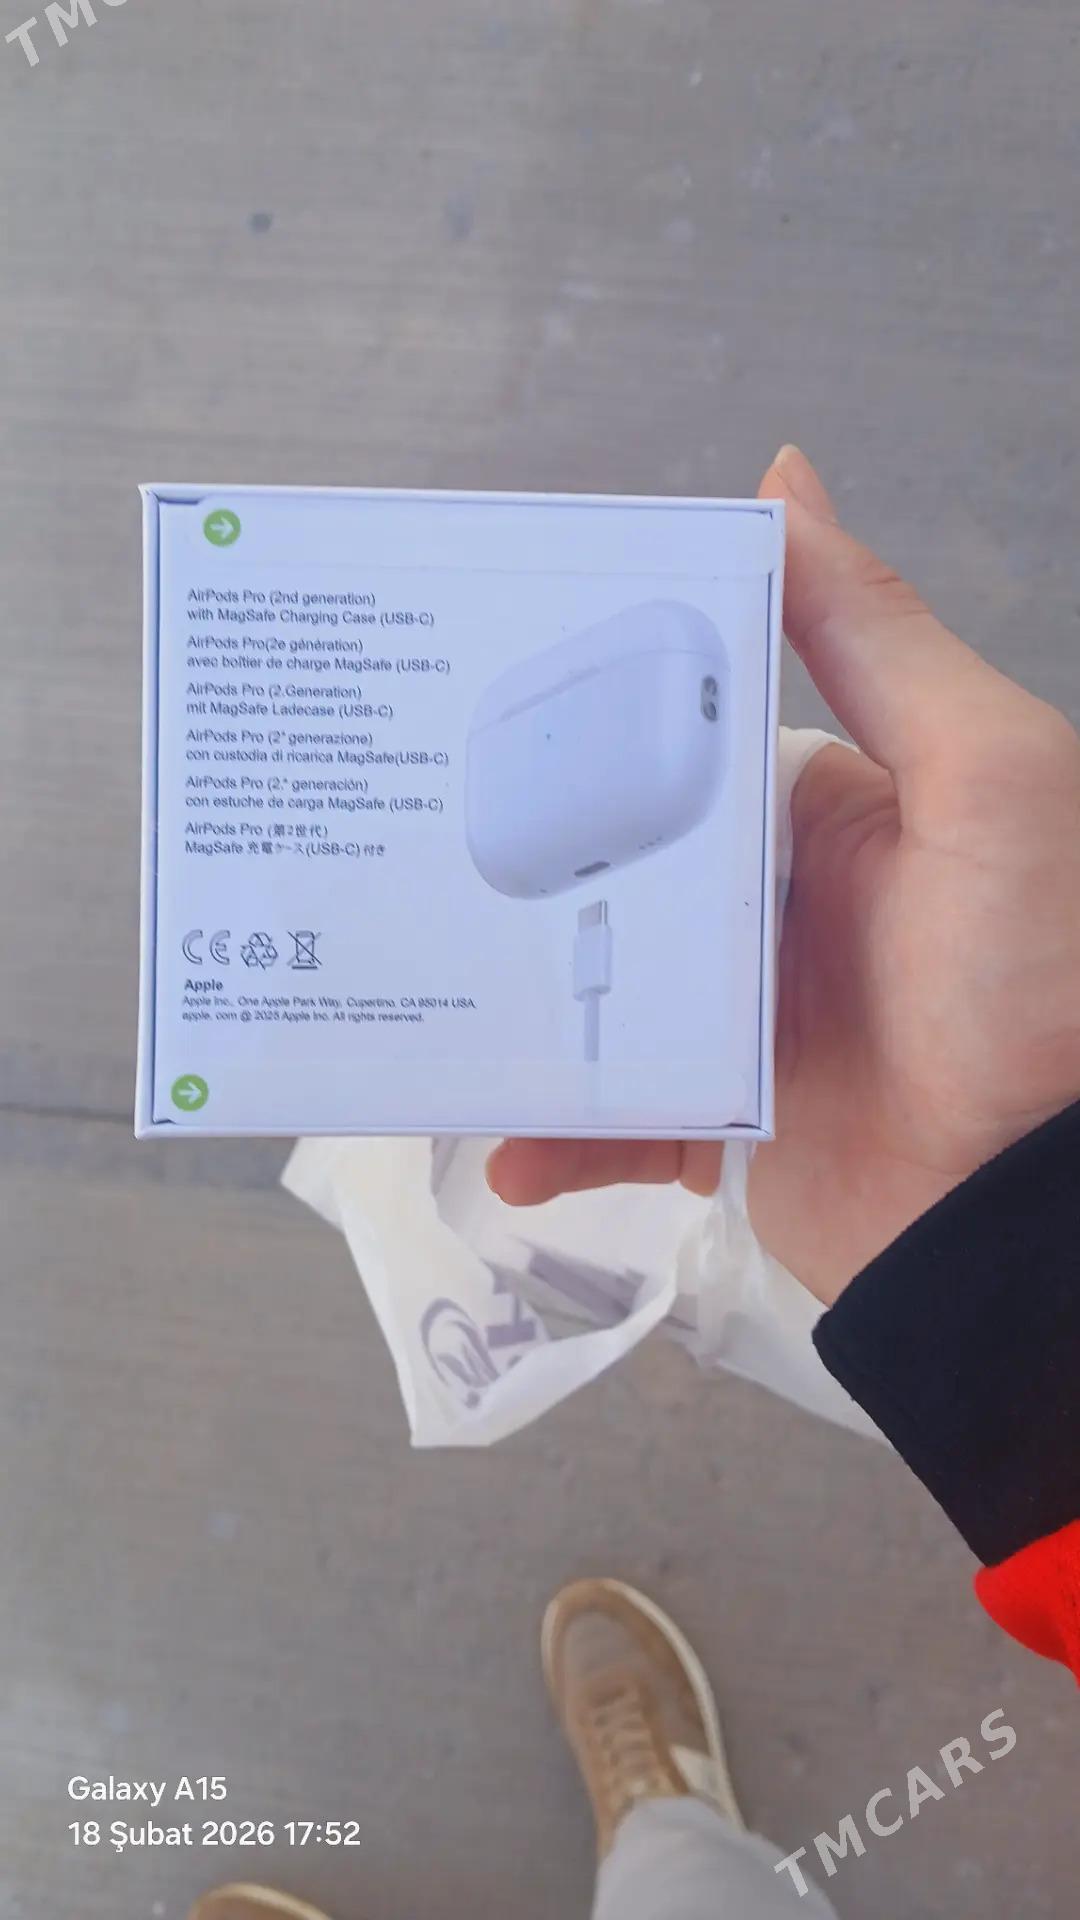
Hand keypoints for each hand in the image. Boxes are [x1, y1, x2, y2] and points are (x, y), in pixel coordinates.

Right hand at [487, 447, 1079, 1305]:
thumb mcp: (984, 774)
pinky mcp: (720, 1119)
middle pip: (614, 867)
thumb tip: (782, 479)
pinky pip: (612, 1118)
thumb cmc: (1028, 979)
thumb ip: (876, 638)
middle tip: (397, 852)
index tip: (472, 690)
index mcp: (825, 805)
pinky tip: (504, 1149)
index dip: (586, 712)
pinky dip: (554, 1137)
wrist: (1024, 1214)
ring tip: (421, 1011)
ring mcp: (740, 1018)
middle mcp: (774, 905)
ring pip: (594, 992)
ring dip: (514, 1012)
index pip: (681, 736)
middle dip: (517, 870)